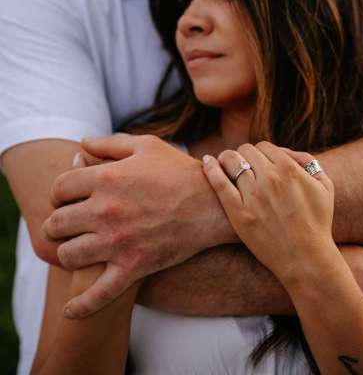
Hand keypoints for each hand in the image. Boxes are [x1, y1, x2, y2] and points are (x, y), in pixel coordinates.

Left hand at [43, 134, 232, 317]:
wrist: (213, 204)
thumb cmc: (179, 171)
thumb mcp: (146, 146)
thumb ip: (109, 144)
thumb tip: (81, 143)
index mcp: (106, 178)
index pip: (59, 189)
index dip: (60, 194)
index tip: (68, 199)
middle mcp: (105, 210)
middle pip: (57, 223)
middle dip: (59, 223)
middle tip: (69, 225)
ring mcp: (117, 242)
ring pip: (69, 255)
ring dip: (69, 253)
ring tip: (78, 249)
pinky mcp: (133, 267)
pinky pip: (98, 295)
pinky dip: (80, 306)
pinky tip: (70, 310)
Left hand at [203, 142, 334, 285]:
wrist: (306, 259)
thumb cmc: (317, 223)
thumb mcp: (325, 187)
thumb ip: (308, 162)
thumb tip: (287, 152)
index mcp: (289, 169)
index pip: (264, 146)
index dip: (261, 152)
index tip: (258, 160)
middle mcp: (270, 178)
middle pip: (246, 151)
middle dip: (244, 154)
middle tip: (241, 162)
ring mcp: (253, 196)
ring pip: (231, 162)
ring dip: (227, 158)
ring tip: (224, 161)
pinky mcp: (239, 213)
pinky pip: (219, 183)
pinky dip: (211, 168)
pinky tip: (207, 161)